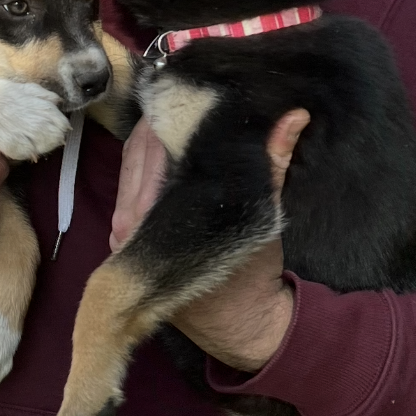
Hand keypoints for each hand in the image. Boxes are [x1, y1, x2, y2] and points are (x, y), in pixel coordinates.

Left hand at [111, 106, 311, 372]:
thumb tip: (294, 116)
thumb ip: (272, 164)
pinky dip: (145, 165)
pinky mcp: (123, 237)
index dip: (170, 116)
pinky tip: (166, 148)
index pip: (150, 149)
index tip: (190, 91)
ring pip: (129, 168)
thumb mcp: (262, 214)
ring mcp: (120, 232)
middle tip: (184, 96)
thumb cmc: (249, 274)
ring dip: (149, 143)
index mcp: (150, 217)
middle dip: (159, 125)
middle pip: (135, 154)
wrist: (239, 325)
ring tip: (177, 116)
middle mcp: (125, 225)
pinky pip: (129, 188)